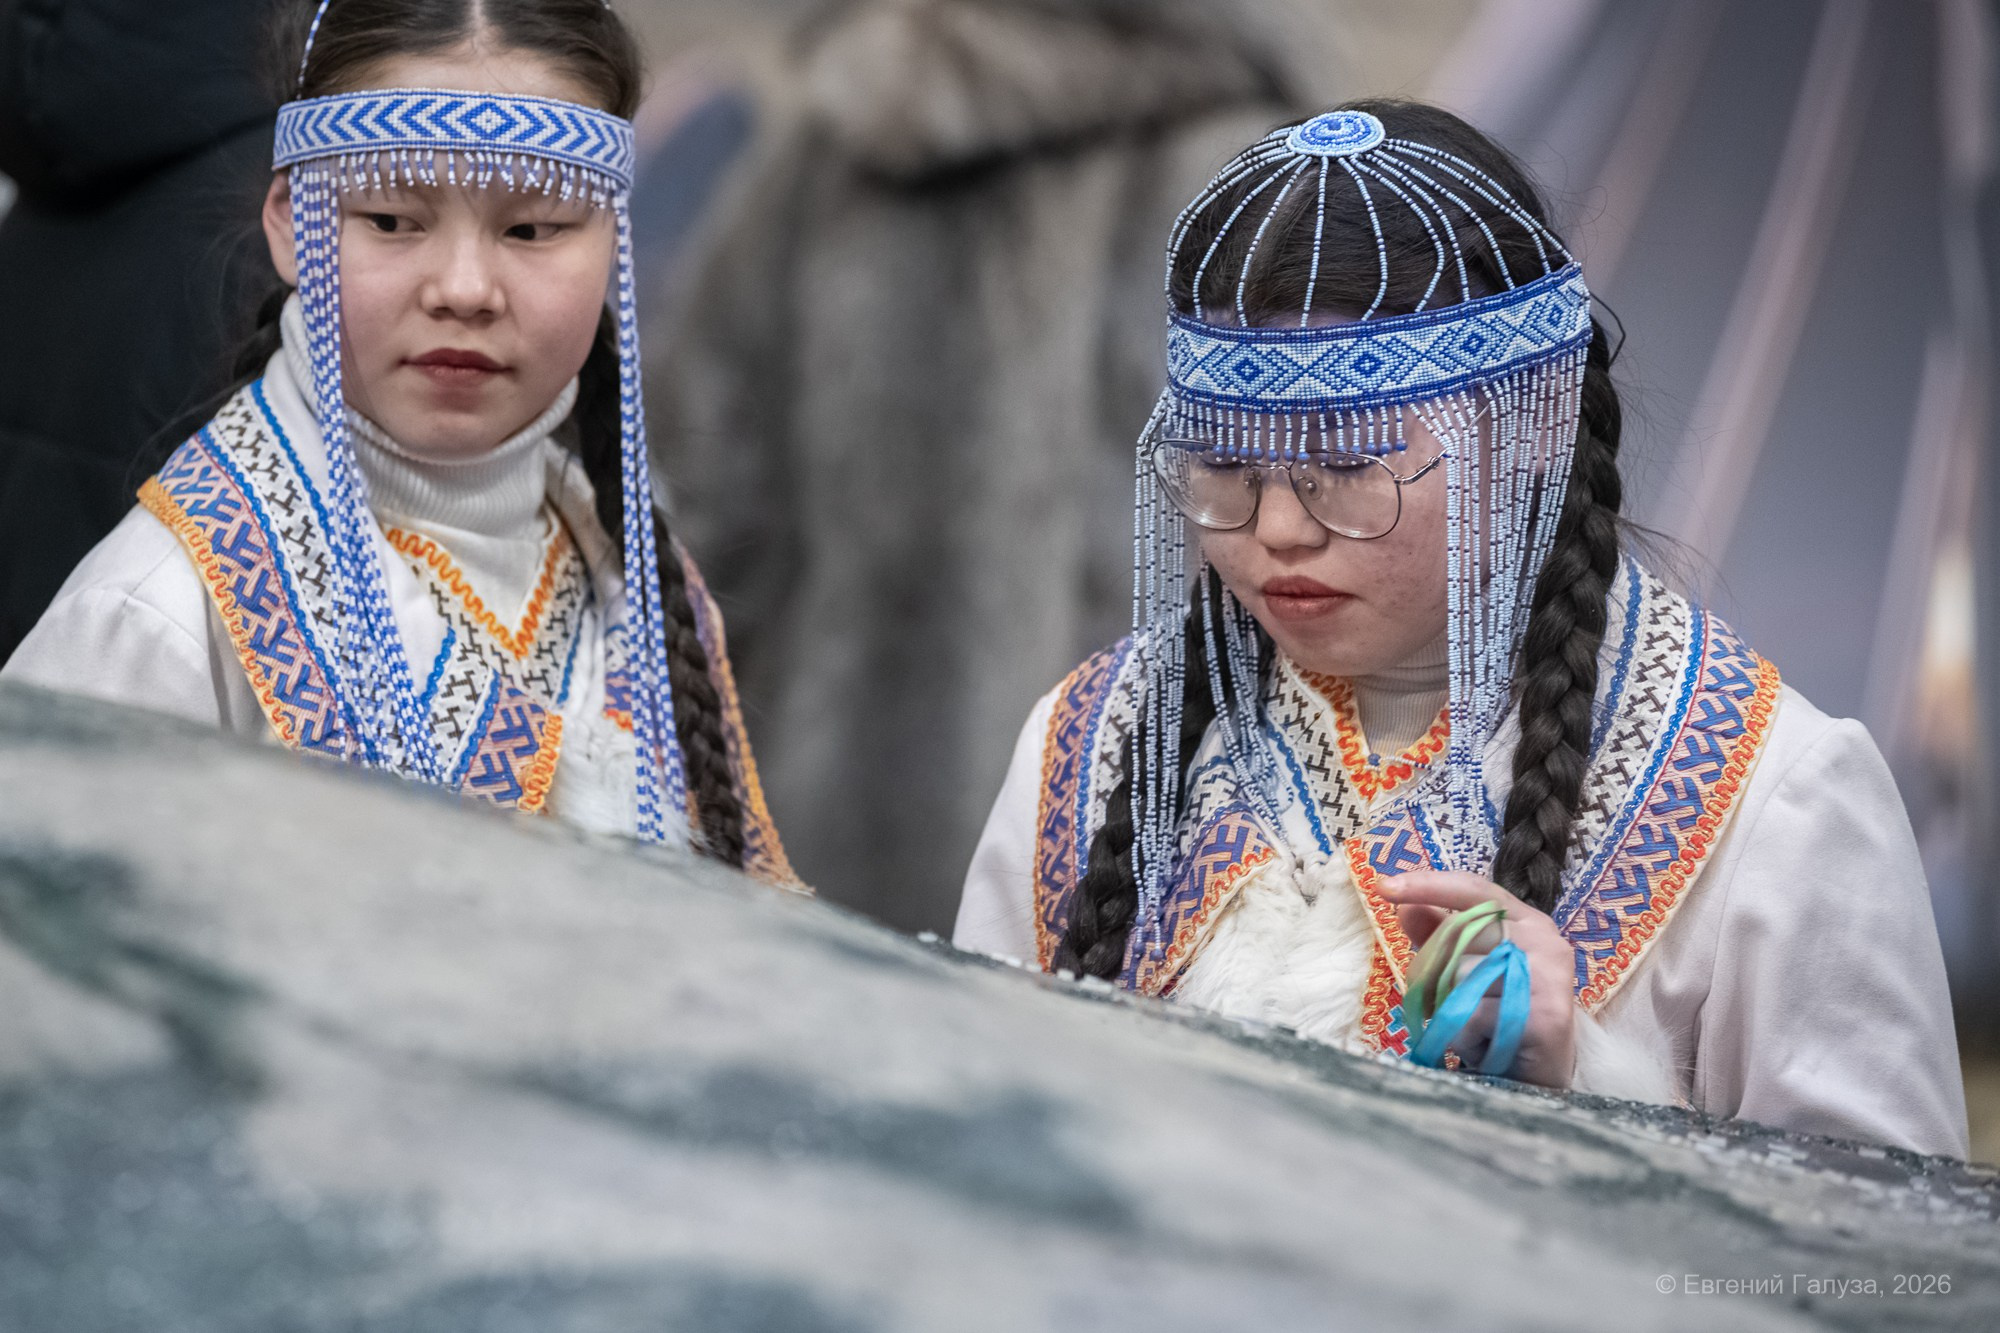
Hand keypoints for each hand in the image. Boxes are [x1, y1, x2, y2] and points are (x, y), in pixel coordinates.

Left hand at [1376, 871, 1575, 1088]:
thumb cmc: (1498, 1017)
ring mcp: (1547, 977)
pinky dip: (1461, 1034)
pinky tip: (1481, 1045)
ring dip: (1447, 1007)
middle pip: (1457, 934)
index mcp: (1527, 921)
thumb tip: (1404, 907)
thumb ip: (1439, 936)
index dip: (1428, 884)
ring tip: (1472, 1027)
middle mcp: (1543, 941)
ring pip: (1458, 975)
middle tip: (1444, 1001)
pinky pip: (1470, 1015)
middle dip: (1432, 969)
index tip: (1384, 887)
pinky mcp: (1544, 1016)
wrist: (1538, 1079)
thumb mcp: (1465, 971)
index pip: (1473, 889)